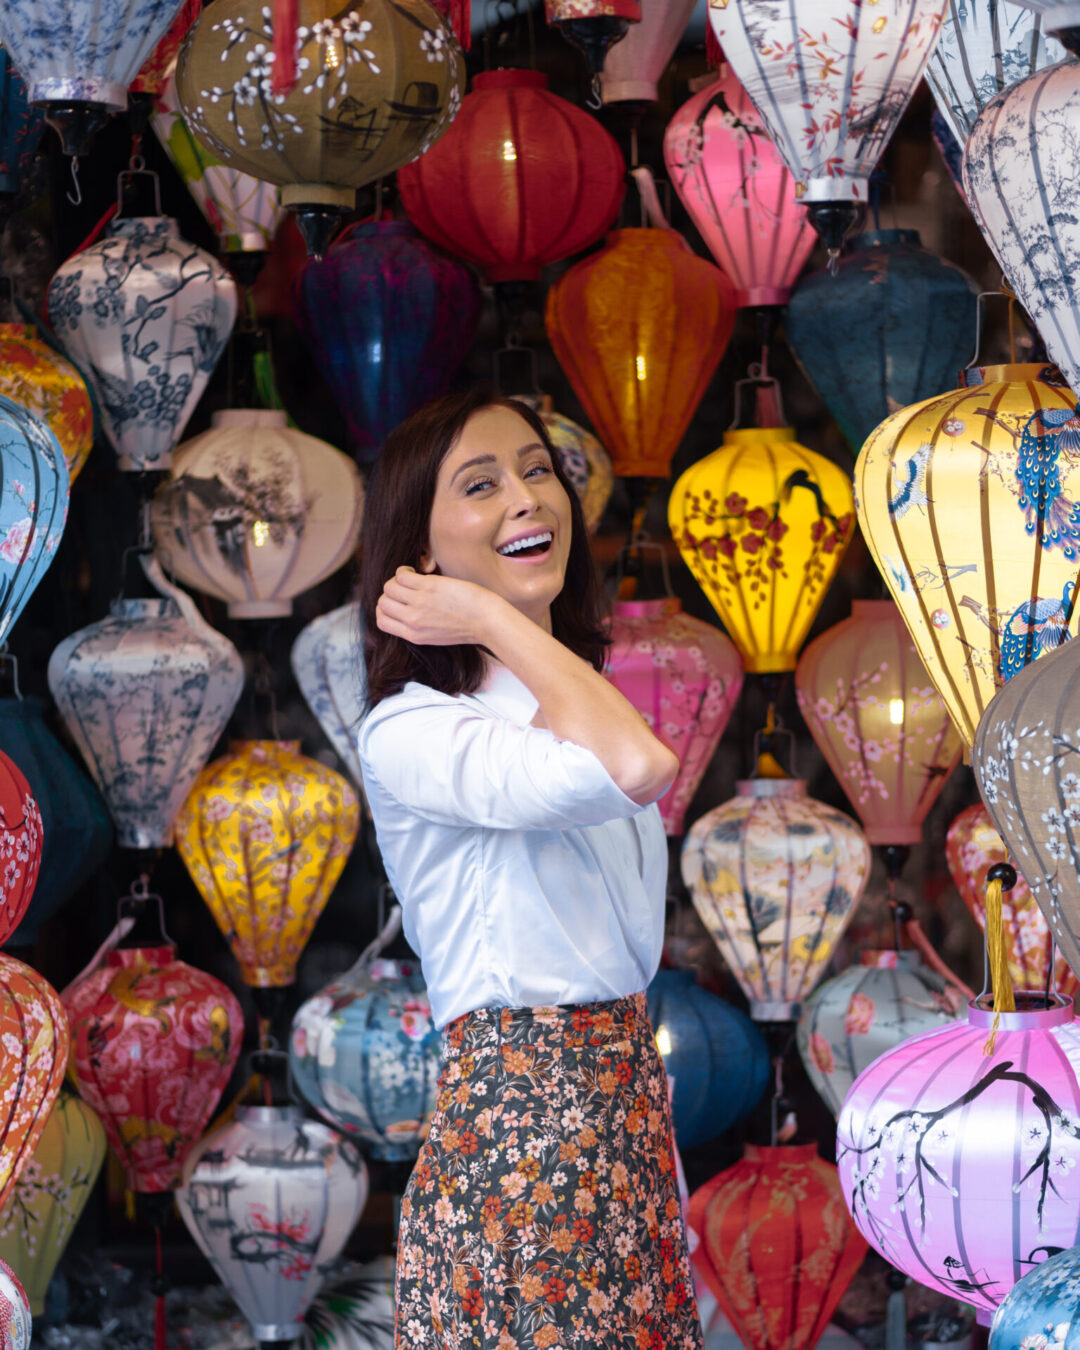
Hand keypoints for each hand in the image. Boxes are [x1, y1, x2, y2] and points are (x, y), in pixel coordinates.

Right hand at [375, 567, 499, 646]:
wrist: (487, 621)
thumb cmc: (468, 626)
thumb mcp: (437, 636)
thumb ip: (419, 627)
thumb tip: (406, 612)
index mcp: (413, 635)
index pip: (382, 621)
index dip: (385, 609)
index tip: (397, 602)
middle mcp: (412, 621)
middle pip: (383, 603)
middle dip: (390, 593)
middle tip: (405, 587)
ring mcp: (419, 604)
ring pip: (389, 587)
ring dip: (396, 580)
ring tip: (410, 577)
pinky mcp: (429, 588)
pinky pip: (402, 576)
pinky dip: (404, 570)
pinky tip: (417, 571)